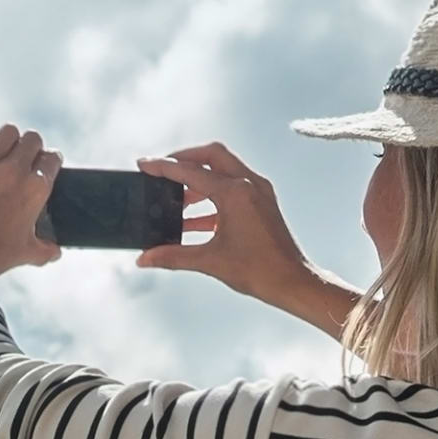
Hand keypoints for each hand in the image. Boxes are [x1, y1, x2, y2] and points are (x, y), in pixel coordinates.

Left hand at [0, 124, 63, 298]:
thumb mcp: (28, 254)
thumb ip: (46, 249)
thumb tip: (55, 251)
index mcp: (37, 189)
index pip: (52, 158)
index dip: (47, 161)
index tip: (38, 167)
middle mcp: (15, 172)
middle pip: (32, 139)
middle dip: (29, 147)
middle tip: (19, 160)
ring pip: (7, 132)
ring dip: (7, 139)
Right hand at [136, 143, 360, 340]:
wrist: (292, 282)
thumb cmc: (261, 270)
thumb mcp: (210, 261)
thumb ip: (173, 256)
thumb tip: (145, 258)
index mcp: (236, 193)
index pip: (191, 172)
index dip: (163, 168)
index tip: (144, 164)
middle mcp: (249, 185)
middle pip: (211, 156)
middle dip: (184, 159)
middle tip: (163, 170)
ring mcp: (258, 192)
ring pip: (223, 169)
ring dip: (198, 179)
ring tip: (176, 200)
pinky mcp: (262, 202)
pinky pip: (232, 188)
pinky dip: (211, 196)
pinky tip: (194, 219)